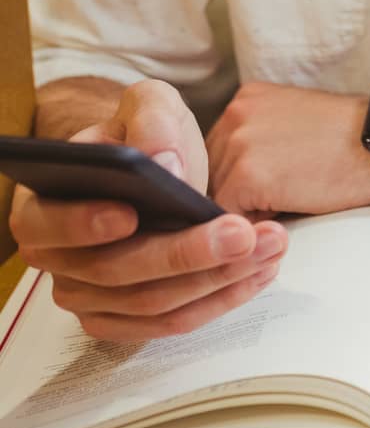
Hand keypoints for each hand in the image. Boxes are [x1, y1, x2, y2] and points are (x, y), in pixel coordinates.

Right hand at [12, 79, 287, 340]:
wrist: (160, 166)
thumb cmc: (148, 135)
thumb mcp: (150, 106)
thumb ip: (151, 120)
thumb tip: (161, 161)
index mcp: (41, 204)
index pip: (50, 225)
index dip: (85, 223)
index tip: (132, 214)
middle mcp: (57, 260)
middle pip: (117, 272)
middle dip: (186, 255)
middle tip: (243, 233)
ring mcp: (89, 298)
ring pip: (153, 303)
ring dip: (217, 279)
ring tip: (269, 246)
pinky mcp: (126, 320)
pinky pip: (173, 322)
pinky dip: (220, 300)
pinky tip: (259, 271)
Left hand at [205, 82, 369, 216]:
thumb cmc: (350, 141)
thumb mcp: (295, 122)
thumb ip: (261, 138)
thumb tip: (235, 179)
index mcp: (246, 99)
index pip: (218, 150)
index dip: (236, 177)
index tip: (263, 189)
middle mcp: (235, 114)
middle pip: (212, 172)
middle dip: (236, 195)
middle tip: (274, 204)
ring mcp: (238, 142)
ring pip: (218, 196)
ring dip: (243, 211)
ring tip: (283, 208)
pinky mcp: (246, 175)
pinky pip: (229, 216)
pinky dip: (251, 225)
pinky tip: (282, 216)